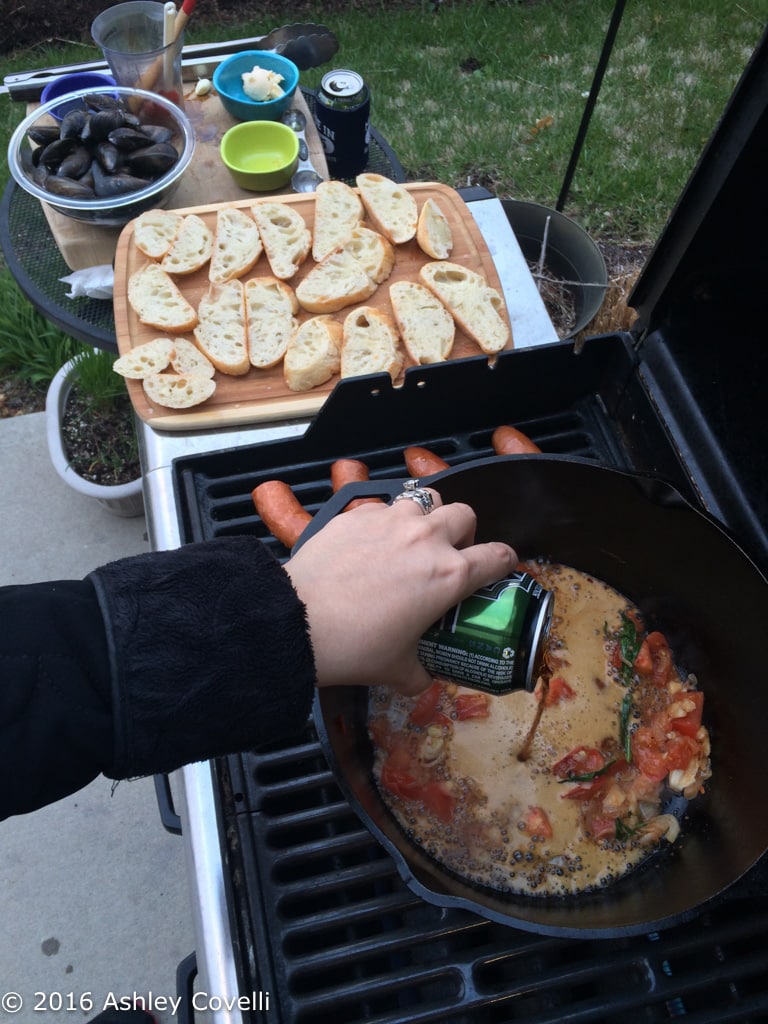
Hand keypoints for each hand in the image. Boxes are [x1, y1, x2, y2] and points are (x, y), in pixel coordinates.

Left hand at [284, 490, 516, 694]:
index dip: (505, 562)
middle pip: (464, 514)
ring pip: (424, 501)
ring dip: (425, 518)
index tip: (499, 570)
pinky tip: (368, 545)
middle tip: (447, 556)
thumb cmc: (356, 647)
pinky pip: (382, 509)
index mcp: (449, 575)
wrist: (298, 621)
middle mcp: (426, 539)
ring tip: (409, 541)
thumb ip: (419, 672)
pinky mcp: (357, 514)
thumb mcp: (397, 670)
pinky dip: (384, 523)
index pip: (498, 556)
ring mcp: (391, 520)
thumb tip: (422, 678)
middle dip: (464, 532)